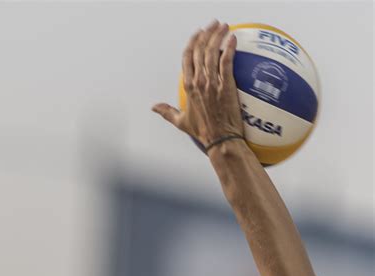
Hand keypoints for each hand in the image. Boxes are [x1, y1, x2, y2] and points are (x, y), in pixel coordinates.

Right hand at [152, 20, 243, 146]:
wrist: (220, 138)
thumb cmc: (203, 131)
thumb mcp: (180, 121)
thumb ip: (166, 111)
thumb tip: (154, 107)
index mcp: (188, 87)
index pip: (187, 58)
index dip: (192, 43)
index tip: (198, 34)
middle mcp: (199, 82)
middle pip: (200, 50)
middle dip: (206, 34)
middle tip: (213, 24)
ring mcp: (212, 82)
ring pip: (213, 52)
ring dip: (217, 35)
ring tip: (223, 26)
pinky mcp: (226, 85)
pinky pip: (227, 61)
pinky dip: (230, 48)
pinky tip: (232, 38)